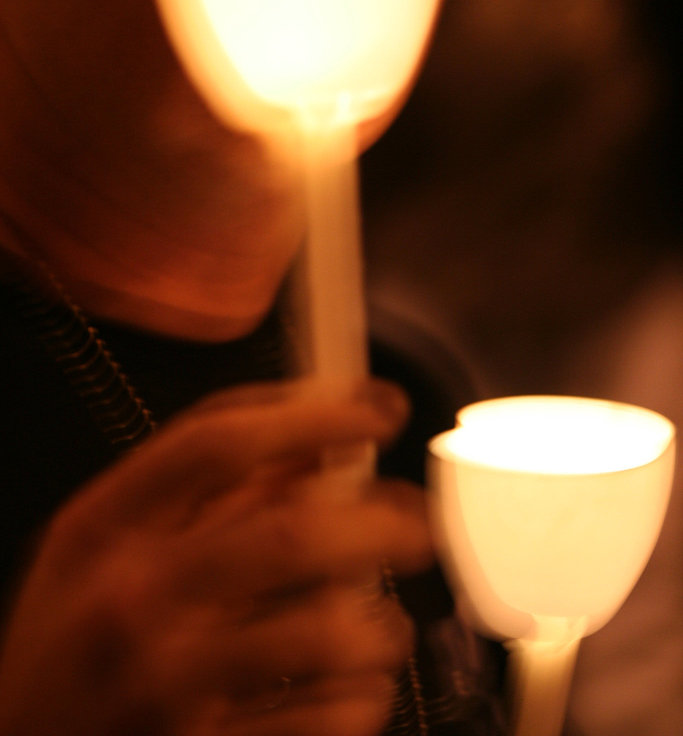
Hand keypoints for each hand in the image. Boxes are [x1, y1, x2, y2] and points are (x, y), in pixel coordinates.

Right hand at [0, 378, 432, 735]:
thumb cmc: (70, 642)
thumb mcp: (103, 544)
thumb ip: (201, 486)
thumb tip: (312, 442)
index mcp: (104, 529)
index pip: (220, 442)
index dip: (315, 413)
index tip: (377, 407)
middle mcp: (134, 600)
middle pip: (290, 533)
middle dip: (381, 520)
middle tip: (416, 522)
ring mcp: (168, 686)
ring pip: (323, 633)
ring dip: (380, 622)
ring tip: (385, 620)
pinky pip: (324, 718)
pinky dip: (362, 694)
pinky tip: (351, 682)